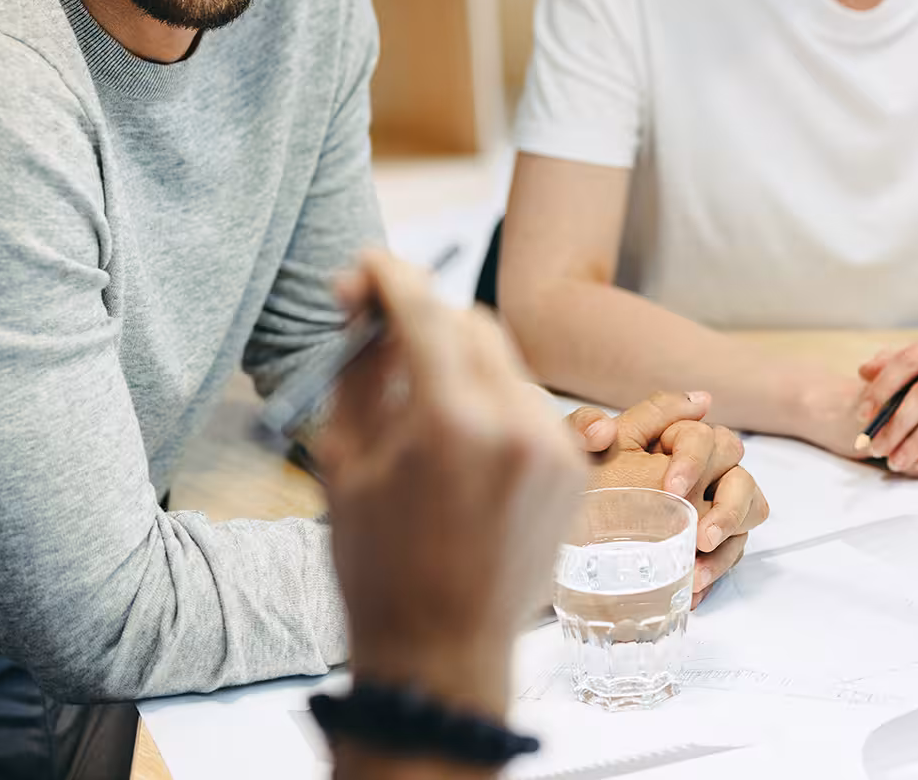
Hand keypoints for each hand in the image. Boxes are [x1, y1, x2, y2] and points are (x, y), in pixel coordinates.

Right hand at [319, 251, 587, 722]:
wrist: (441, 651)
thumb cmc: (377, 566)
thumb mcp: (344, 460)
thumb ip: (359, 368)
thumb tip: (362, 300)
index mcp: (449, 421)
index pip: (423, 310)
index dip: (390, 277)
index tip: (368, 266)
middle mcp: (514, 422)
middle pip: (471, 323)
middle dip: (428, 317)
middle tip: (385, 328)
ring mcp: (553, 445)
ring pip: (502, 364)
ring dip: (461, 365)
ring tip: (421, 412)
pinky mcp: (573, 468)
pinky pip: (528, 406)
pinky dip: (494, 407)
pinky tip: (462, 449)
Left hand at [568, 391, 769, 606]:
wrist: (575, 536)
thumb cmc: (583, 486)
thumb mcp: (577, 454)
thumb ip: (584, 428)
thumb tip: (604, 428)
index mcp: (673, 440)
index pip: (703, 437)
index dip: (693, 460)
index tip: (672, 488)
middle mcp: (703, 468)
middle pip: (739, 472)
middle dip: (727, 506)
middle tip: (701, 536)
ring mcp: (714, 504)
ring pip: (751, 508)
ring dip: (730, 537)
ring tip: (699, 568)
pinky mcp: (715, 540)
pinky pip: (734, 549)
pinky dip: (717, 568)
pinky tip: (692, 588)